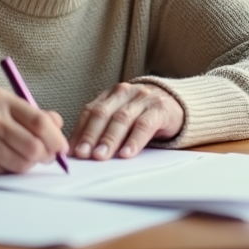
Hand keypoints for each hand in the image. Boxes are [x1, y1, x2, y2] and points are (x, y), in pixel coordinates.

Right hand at [0, 88, 66, 173]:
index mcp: (0, 98)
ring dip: (28, 164)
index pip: (41, 122)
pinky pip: (5, 170)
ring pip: (23, 161)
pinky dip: (10, 170)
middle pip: (36, 145)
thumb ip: (28, 113)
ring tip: (19, 158)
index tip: (60, 147)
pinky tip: (1, 162)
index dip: (56, 138)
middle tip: (46, 158)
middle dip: (47, 156)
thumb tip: (57, 124)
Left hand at [69, 83, 183, 160]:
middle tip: (83, 154)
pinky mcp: (160, 109)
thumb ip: (103, 129)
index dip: (80, 131)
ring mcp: (143, 99)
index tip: (72, 150)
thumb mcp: (121, 117)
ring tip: (101, 156)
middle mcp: (124, 92)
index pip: (90, 111)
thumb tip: (80, 153)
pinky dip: (134, 140)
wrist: (176, 104)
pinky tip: (127, 153)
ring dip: (110, 139)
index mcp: (110, 94)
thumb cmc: (143, 115)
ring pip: (122, 118)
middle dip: (91, 135)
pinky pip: (145, 125)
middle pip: (103, 114)